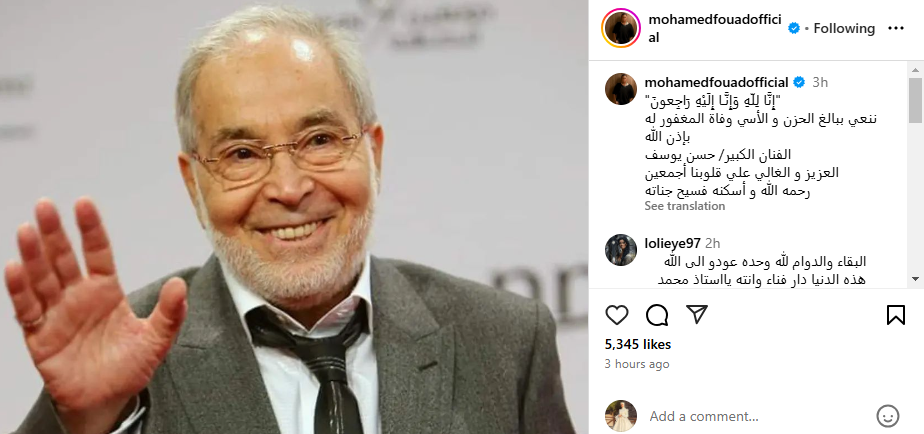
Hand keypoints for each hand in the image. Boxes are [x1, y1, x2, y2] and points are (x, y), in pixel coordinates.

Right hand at [4, 198, 186, 431]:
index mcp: (106, 291)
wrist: (105, 401)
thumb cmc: (129, 368)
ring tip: (27, 231)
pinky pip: (27, 309)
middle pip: (63, 259)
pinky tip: (15, 269)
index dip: (90, 230)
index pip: (97, 253)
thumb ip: (170, 313)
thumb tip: (179, 285)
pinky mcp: (39, 335)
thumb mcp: (156, 340)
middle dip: (55, 233)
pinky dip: (19, 290)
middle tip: (46, 206)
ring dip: (33, 255)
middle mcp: (78, 297)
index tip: (84, 204)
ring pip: (42, 278)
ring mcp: (56, 314)